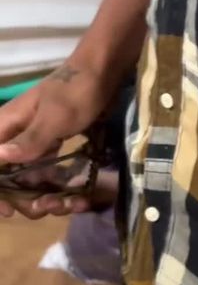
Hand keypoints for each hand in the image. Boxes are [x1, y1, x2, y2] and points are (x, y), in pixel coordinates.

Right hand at [0, 63, 111, 217]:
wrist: (102, 74)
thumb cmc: (77, 91)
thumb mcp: (56, 116)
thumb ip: (30, 139)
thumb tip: (1, 156)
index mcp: (5, 128)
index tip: (10, 210)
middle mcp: (14, 139)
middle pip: (8, 182)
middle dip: (29, 201)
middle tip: (55, 205)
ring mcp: (33, 146)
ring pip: (30, 183)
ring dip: (49, 199)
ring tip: (75, 203)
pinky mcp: (50, 149)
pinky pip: (48, 176)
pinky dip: (62, 190)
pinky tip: (80, 198)